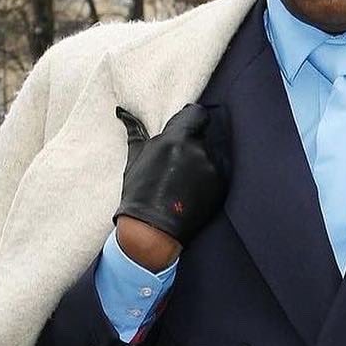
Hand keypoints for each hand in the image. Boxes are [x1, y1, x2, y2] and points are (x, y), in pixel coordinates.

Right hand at [113, 104, 229, 262]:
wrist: (152, 231)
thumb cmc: (139, 195)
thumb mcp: (134, 160)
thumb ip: (136, 133)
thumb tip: (124, 113)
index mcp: (175, 140)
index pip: (198, 114)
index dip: (193, 121)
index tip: (187, 129)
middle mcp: (197, 151)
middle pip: (204, 136)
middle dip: (195, 145)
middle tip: (181, 163)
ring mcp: (212, 169)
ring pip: (213, 155)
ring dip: (203, 162)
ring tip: (185, 181)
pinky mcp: (221, 186)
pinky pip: (218, 173)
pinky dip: (209, 179)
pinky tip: (193, 192)